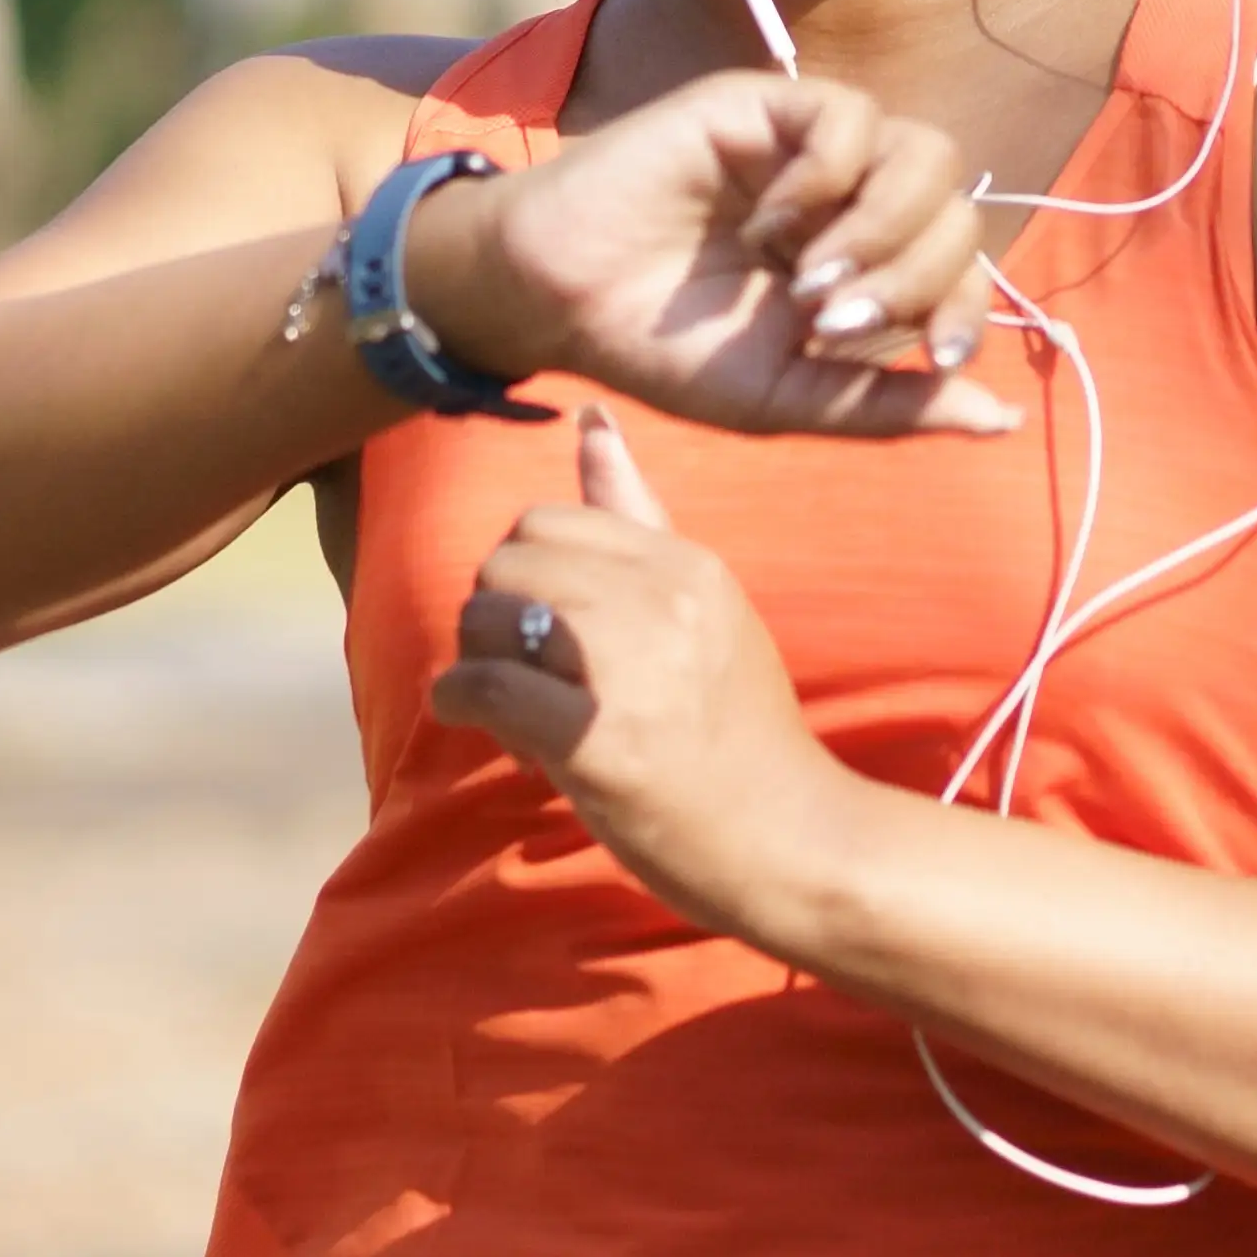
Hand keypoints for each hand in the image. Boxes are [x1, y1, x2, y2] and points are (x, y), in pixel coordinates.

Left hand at [436, 413, 864, 943]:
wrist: (792, 838)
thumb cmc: (739, 730)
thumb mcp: (707, 606)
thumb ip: (639, 517)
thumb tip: (593, 417)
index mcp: (685, 565)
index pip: (546, 522)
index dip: (528, 577)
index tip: (551, 633)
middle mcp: (658, 600)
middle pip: (505, 564)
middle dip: (497, 617)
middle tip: (529, 674)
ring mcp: (628, 668)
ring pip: (487, 617)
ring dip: (481, 664)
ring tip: (521, 711)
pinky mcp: (597, 740)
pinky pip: (483, 687)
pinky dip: (464, 705)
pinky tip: (497, 733)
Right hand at [437, 69, 1015, 438]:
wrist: (562, 305)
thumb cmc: (670, 351)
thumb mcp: (791, 398)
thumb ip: (891, 407)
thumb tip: (1002, 421)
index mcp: (870, 267)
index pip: (965, 268)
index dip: (967, 309)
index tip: (936, 355)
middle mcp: (855, 201)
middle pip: (957, 210)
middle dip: (913, 279)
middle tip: (828, 323)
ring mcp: (814, 150)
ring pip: (926, 153)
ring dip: (887, 228)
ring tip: (810, 280)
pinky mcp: (765, 107)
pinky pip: (850, 117)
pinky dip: (827, 178)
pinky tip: (770, 223)